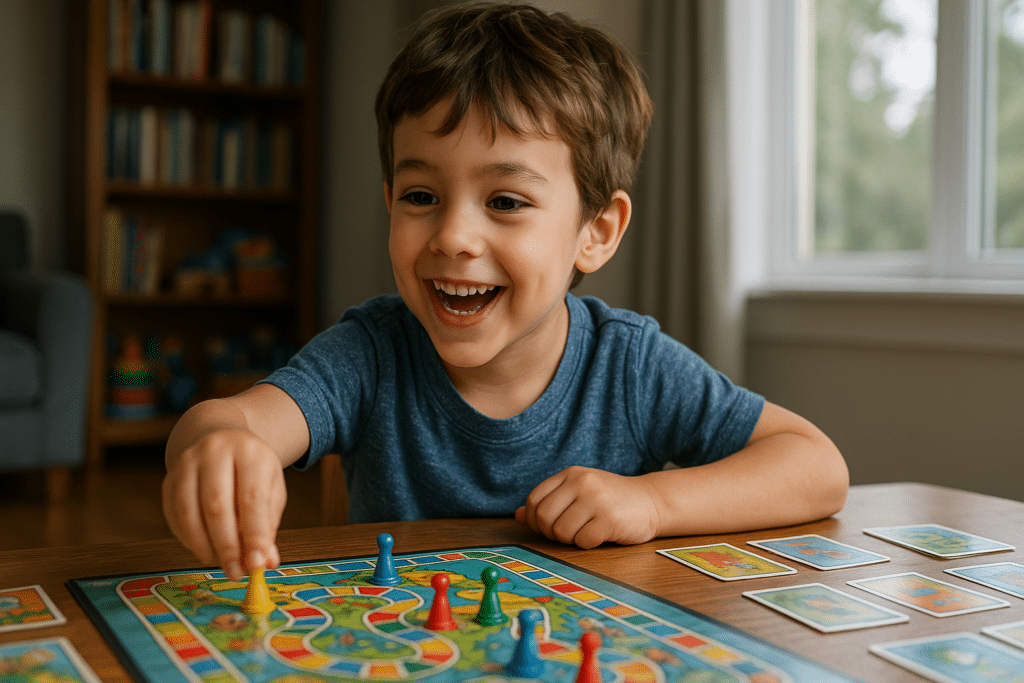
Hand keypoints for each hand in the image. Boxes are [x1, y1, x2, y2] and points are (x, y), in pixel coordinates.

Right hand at [162, 428, 287, 580]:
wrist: (219, 435)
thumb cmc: (251, 469)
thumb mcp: (270, 488)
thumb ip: (267, 524)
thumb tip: (265, 562)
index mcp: (249, 452)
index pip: (251, 498)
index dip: (253, 534)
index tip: (256, 564)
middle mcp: (215, 452)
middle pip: (216, 505)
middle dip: (227, 546)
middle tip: (236, 572)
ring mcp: (187, 462)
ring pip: (188, 511)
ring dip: (204, 546)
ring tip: (221, 563)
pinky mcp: (169, 477)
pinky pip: (173, 515)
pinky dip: (188, 539)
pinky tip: (204, 549)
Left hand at [514, 466, 660, 548]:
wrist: (651, 502)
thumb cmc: (609, 500)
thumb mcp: (578, 493)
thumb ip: (550, 502)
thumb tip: (518, 516)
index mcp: (570, 474)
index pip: (534, 500)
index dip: (534, 520)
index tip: (546, 528)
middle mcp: (582, 482)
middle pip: (544, 517)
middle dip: (551, 533)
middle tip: (567, 534)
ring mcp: (596, 499)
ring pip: (561, 532)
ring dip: (570, 540)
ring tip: (585, 532)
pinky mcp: (609, 519)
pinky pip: (583, 541)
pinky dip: (587, 544)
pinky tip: (599, 535)